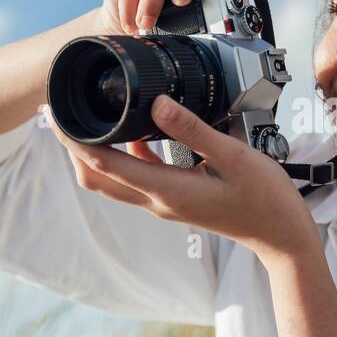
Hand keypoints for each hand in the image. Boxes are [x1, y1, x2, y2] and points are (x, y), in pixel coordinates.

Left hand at [47, 93, 317, 262]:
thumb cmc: (264, 197)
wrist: (280, 234)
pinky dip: (123, 156)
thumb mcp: (232, 155)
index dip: (73, 138)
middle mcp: (157, 200)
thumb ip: (192, 128)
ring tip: (89, 117)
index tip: (56, 112)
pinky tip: (134, 130)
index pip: (103, 163)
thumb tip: (155, 102)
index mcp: (166, 190)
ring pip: (110, 181)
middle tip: (62, 111)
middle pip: (95, 177)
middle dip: (73, 146)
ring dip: (93, 152)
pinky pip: (135, 178)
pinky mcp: (172, 200)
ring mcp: (163, 203)